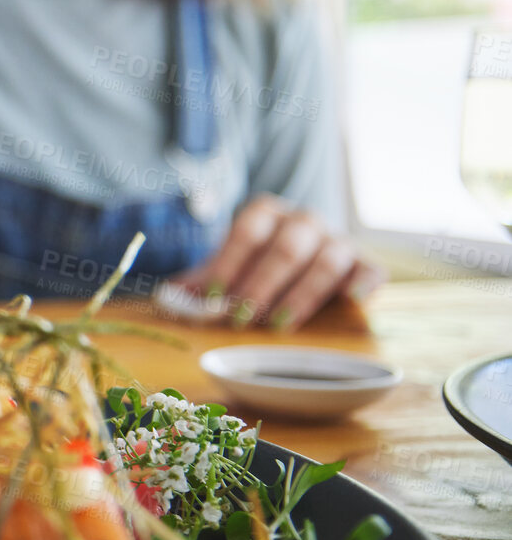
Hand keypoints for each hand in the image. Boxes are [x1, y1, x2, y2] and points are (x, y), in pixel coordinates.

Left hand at [174, 194, 384, 328]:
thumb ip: (202, 281)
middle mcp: (304, 221)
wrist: (304, 259)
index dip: (229, 263)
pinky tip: (353, 300)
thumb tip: (167, 300)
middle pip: (286, 247)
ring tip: (278, 325)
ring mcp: (338, 240)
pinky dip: (365, 282)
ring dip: (302, 294)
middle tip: (241, 318)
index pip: (248, 230)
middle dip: (262, 284)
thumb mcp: (230, 267)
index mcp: (266, 213)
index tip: (213, 298)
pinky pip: (372, 270)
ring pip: (327, 259)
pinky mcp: (365, 264)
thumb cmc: (258, 265)